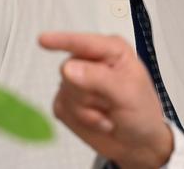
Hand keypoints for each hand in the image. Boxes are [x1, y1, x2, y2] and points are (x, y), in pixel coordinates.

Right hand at [39, 32, 173, 167]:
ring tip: (108, 113)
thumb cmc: (141, 112)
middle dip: (88, 93)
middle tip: (112, 103)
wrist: (137, 143)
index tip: (42, 40)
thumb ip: (99, 78)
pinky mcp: (66, 102)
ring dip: (88, 110)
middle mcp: (90, 61)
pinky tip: (98, 121)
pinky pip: (60, 108)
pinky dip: (81, 120)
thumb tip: (67, 68)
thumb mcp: (128, 93)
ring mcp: (75, 82)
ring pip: (65, 92)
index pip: (83, 43)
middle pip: (69, 71)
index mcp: (110, 50)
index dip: (62, 40)